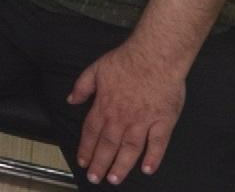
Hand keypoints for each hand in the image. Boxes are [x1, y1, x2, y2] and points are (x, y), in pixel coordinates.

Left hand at [68, 44, 186, 184]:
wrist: (154, 56)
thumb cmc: (126, 60)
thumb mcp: (95, 69)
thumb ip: (82, 86)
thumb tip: (71, 100)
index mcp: (104, 106)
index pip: (91, 132)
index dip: (86, 149)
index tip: (82, 162)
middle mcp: (121, 118)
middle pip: (108, 146)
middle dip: (100, 164)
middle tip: (95, 178)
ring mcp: (143, 121)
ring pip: (129, 150)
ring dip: (121, 166)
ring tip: (114, 179)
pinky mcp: (163, 122)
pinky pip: (157, 144)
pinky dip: (153, 158)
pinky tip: (147, 169)